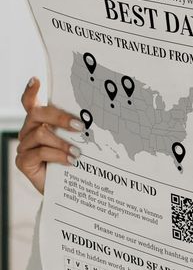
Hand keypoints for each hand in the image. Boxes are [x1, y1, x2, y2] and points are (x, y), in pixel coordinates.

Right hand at [16, 77, 83, 194]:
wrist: (64, 189)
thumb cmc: (70, 160)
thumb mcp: (73, 142)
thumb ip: (74, 130)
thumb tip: (92, 120)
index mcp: (39, 123)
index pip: (30, 103)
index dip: (31, 91)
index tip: (37, 80)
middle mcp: (28, 131)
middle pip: (37, 114)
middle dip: (59, 117)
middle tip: (80, 126)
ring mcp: (24, 146)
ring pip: (40, 134)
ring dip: (61, 142)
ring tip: (77, 151)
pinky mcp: (23, 161)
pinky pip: (39, 153)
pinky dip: (57, 155)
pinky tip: (70, 160)